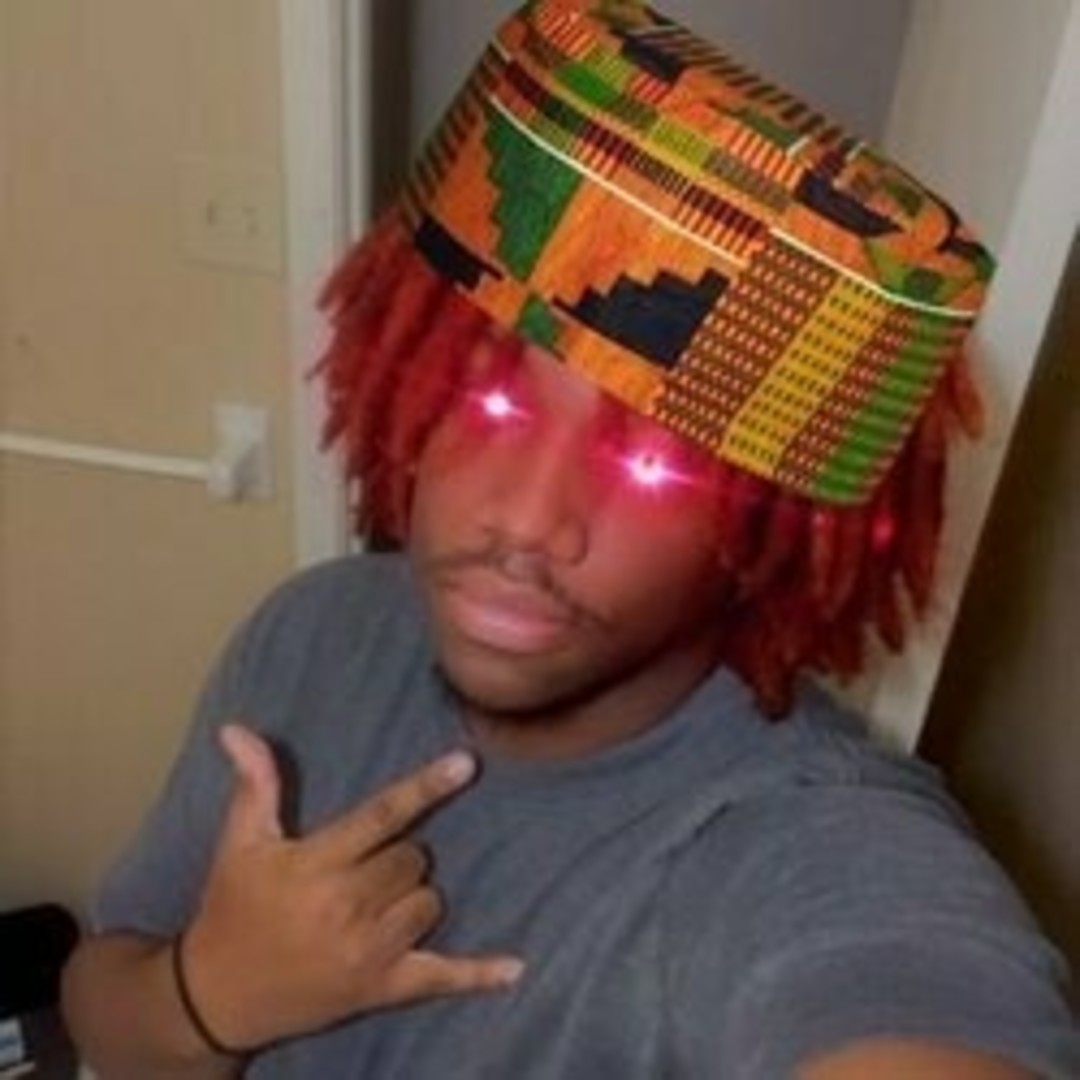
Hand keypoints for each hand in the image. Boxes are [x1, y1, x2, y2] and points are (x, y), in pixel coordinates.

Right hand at [180, 725, 523, 1050]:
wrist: (215, 998)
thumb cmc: (231, 908)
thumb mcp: (239, 843)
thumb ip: (254, 784)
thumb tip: (237, 728)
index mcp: (315, 865)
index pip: (382, 816)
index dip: (425, 787)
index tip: (466, 763)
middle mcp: (346, 907)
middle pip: (414, 859)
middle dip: (399, 856)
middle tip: (362, 867)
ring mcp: (367, 952)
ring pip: (430, 902)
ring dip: (414, 897)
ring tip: (374, 904)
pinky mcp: (380, 989)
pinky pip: (440, 978)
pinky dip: (478, 975)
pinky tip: (515, 969)